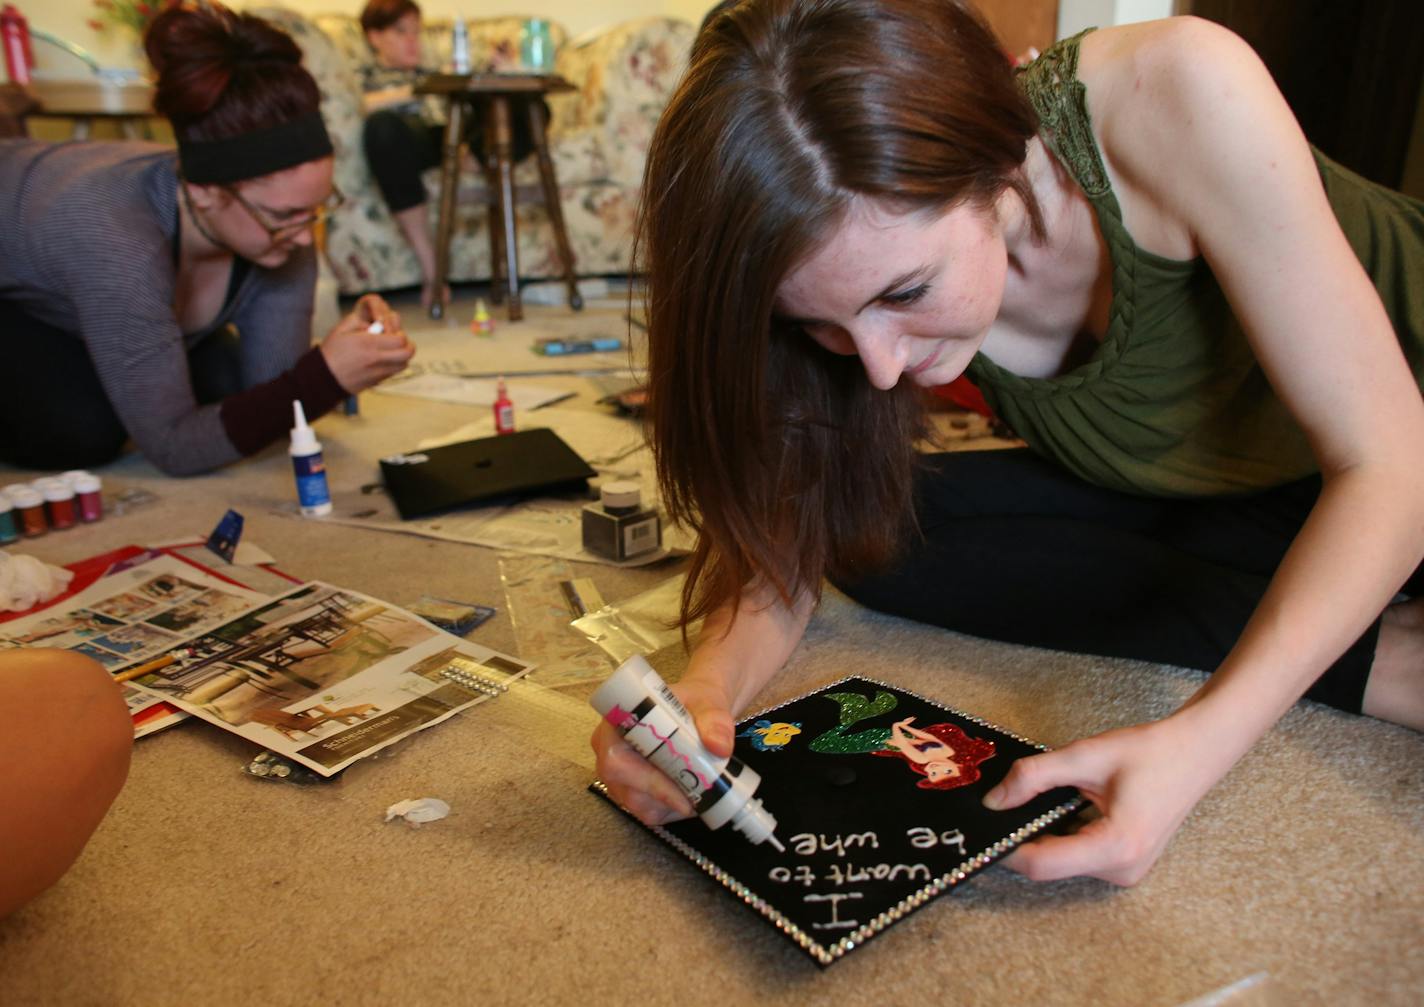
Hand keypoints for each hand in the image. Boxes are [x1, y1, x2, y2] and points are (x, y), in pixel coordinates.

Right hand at [319, 294, 414, 392]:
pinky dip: (394, 364)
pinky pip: (394, 372)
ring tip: (391, 350)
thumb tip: (374, 323)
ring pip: (404, 364)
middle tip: (397, 340)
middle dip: (406, 344)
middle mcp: (377, 359)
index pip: (400, 339)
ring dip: (401, 355)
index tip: (391, 331)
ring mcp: (378, 372)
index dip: (399, 333)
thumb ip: (359, 320)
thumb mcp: (341, 329)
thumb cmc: (330, 353)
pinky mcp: (377, 381)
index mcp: (368, 344)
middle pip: (407, 353)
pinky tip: (382, 359)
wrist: (323, 378)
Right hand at [591, 673, 735, 826]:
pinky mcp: (630, 789)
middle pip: (626, 790)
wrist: (700, 709)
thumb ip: (715, 721)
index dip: (648, 782)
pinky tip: (690, 793)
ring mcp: (617, 774)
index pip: (617, 762)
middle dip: (666, 797)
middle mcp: (609, 750)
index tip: (683, 793)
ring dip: (672, 805)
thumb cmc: (696, 702)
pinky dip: (672, 808)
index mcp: (617, 723)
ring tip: (699, 790)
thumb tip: (719, 747)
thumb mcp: (709, 704)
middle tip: (700, 795)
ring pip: (639, 805)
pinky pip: (648, 811)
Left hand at [982, 713, 1229, 885]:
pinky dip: (1059, 832)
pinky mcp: (1123, 862)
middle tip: (998, 806)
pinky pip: (1076, 854)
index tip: (981, 826)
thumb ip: (1034, 776)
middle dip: (1021, 836)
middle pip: (1048, 864)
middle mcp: (1121, 870)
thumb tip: (995, 801)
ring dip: (1040, 832)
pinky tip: (1056, 805)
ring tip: (1027, 800)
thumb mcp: (1084, 757)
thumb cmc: (1149, 752)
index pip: (1041, 863)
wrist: (1194, 753)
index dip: (1006, 847)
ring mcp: (1124, 870)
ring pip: (1061, 860)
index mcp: (1115, 847)